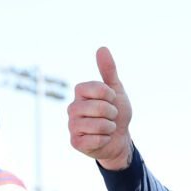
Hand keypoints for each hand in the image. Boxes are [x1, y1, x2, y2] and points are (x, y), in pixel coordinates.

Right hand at [68, 47, 132, 169]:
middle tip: (110, 117)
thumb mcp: (115, 90)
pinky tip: (101, 139)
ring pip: (97, 125)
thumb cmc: (116, 113)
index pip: (97, 88)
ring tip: (106, 128)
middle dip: (112, 113)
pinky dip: (104, 140)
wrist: (119, 138)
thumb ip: (108, 70)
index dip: (110, 95)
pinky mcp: (75, 142)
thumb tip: (102, 48)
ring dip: (109, 128)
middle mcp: (72, 107)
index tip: (111, 99)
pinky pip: (94, 140)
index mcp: (80, 92)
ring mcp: (72, 126)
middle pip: (99, 107)